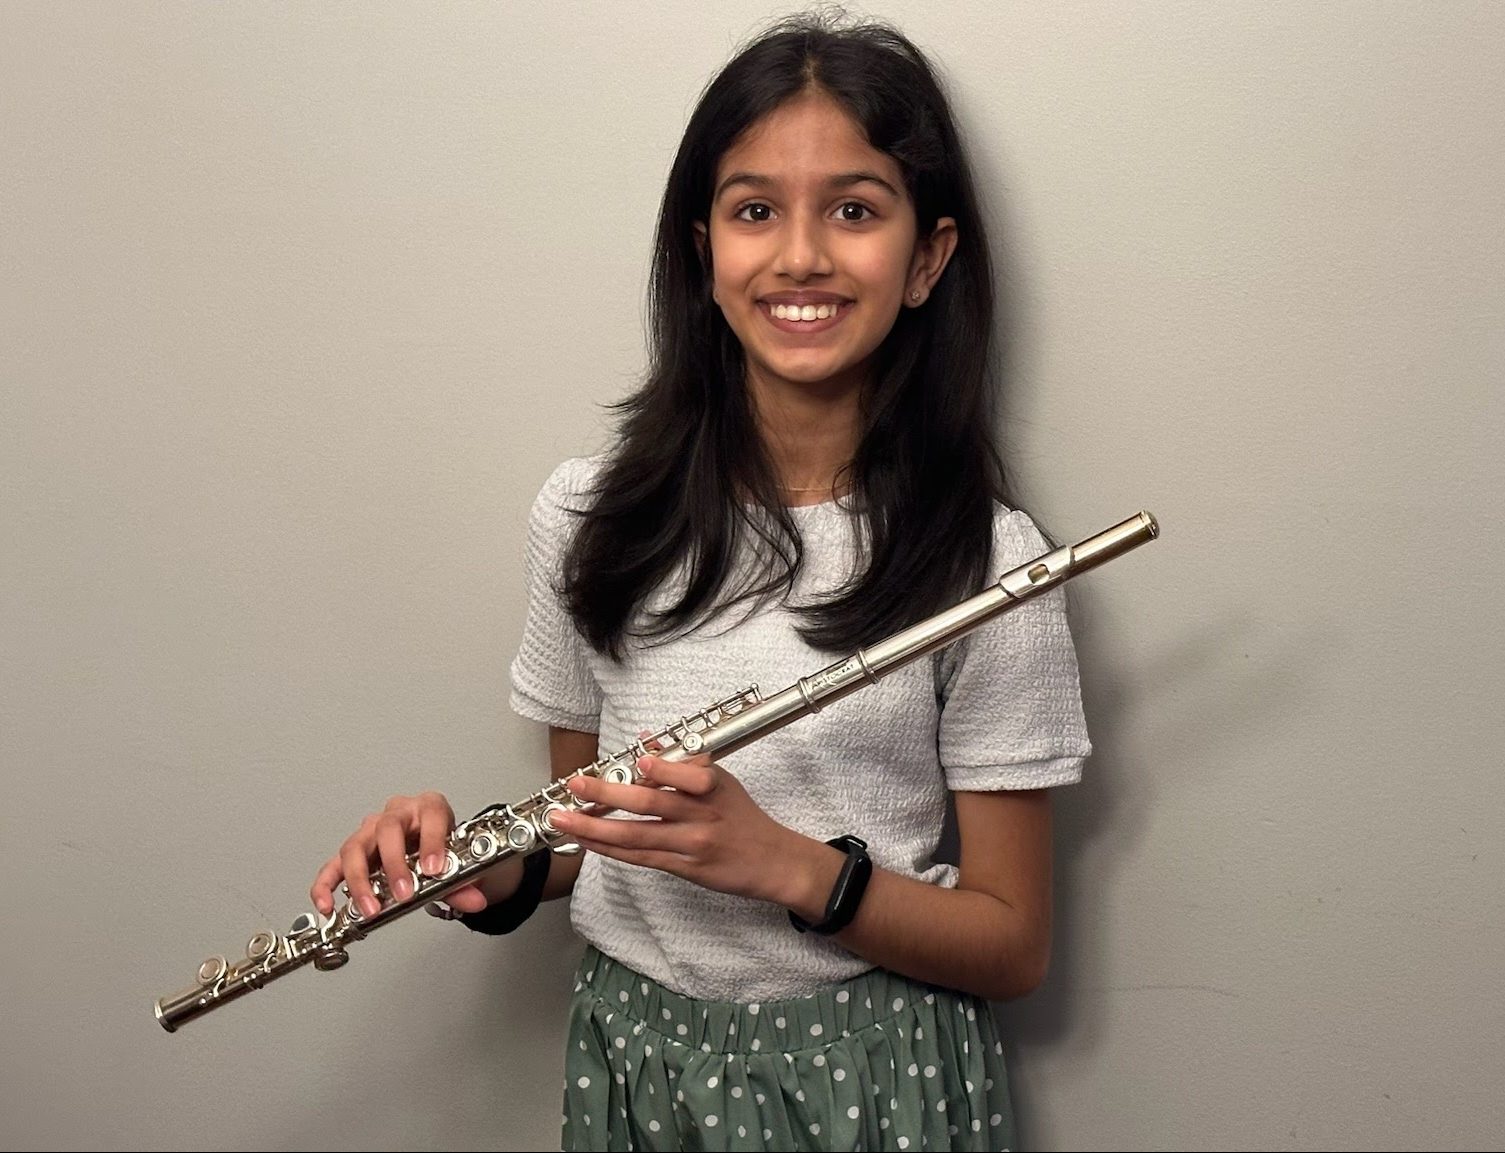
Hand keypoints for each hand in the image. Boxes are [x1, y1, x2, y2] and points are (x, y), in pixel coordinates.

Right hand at [309, 791, 487, 919]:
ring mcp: (371, 830)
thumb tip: (474, 900)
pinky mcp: (352, 851)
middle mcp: (397, 814)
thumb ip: (463, 883)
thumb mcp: (457, 860)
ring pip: (355, 846)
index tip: (434, 869)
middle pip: (388, 829)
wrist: (429, 846)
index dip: (433, 841)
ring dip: (360, 880)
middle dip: (394, 864)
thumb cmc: (440, 845)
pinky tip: (328, 905)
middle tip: (403, 894)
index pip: (431, 815)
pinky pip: (332, 866)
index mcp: (428, 808)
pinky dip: (326, 886)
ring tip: (370, 908)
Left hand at [548, 755, 813, 906]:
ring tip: (565, 819)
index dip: (661, 768)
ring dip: (596, 827)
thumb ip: (684, 761)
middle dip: (608, 794)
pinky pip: (642, 858)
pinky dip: (612, 850)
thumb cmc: (744, 817)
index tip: (637, 758)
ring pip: (637, 835)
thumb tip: (647, 741)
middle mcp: (702, 814)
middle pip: (650, 803)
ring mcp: (693, 844)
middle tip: (577, 785)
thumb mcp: (722, 781)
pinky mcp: (686, 868)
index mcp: (713, 786)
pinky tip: (590, 842)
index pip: (686, 775)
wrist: (773, 862)